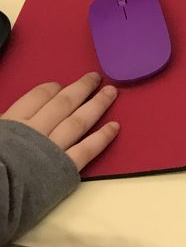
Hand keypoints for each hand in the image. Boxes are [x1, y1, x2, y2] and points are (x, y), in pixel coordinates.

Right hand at [1, 72, 119, 170]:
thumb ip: (6, 126)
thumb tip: (11, 121)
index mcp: (12, 122)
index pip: (36, 98)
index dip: (50, 90)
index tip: (60, 85)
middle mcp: (35, 130)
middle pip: (63, 103)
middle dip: (81, 89)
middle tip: (96, 78)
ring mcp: (52, 148)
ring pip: (79, 121)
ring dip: (97, 105)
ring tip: (111, 92)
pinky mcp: (63, 168)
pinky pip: (87, 150)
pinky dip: (102, 137)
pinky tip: (115, 126)